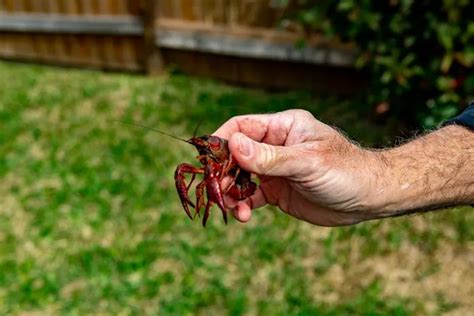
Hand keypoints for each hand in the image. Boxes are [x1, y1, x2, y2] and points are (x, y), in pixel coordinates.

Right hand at [214, 110, 384, 225]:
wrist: (369, 198)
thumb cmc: (346, 171)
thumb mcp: (307, 163)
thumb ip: (269, 157)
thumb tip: (232, 145)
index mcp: (283, 127)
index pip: (242, 126)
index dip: (222, 140)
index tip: (207, 160)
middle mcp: (275, 145)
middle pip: (236, 153)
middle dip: (223, 172)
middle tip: (216, 190)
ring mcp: (275, 168)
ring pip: (240, 176)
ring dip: (231, 191)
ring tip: (231, 208)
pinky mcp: (277, 190)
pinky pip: (251, 195)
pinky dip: (243, 205)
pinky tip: (243, 215)